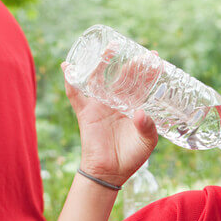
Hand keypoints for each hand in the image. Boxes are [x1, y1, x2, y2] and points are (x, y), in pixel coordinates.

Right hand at [63, 61, 157, 187]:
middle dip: (130, 63)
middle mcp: (117, 102)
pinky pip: (75, 94)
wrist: (109, 173)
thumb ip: (147, 127)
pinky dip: (70, 80)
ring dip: (102, 63)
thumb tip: (140, 112)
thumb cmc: (131, 157)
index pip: (142, 83)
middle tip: (137, 51)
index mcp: (134, 106)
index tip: (154, 57)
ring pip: (100, 79)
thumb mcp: (147, 143)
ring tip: (109, 48)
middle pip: (123, 76)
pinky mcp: (86, 112)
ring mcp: (101, 105)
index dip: (147, 70)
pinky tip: (67, 66)